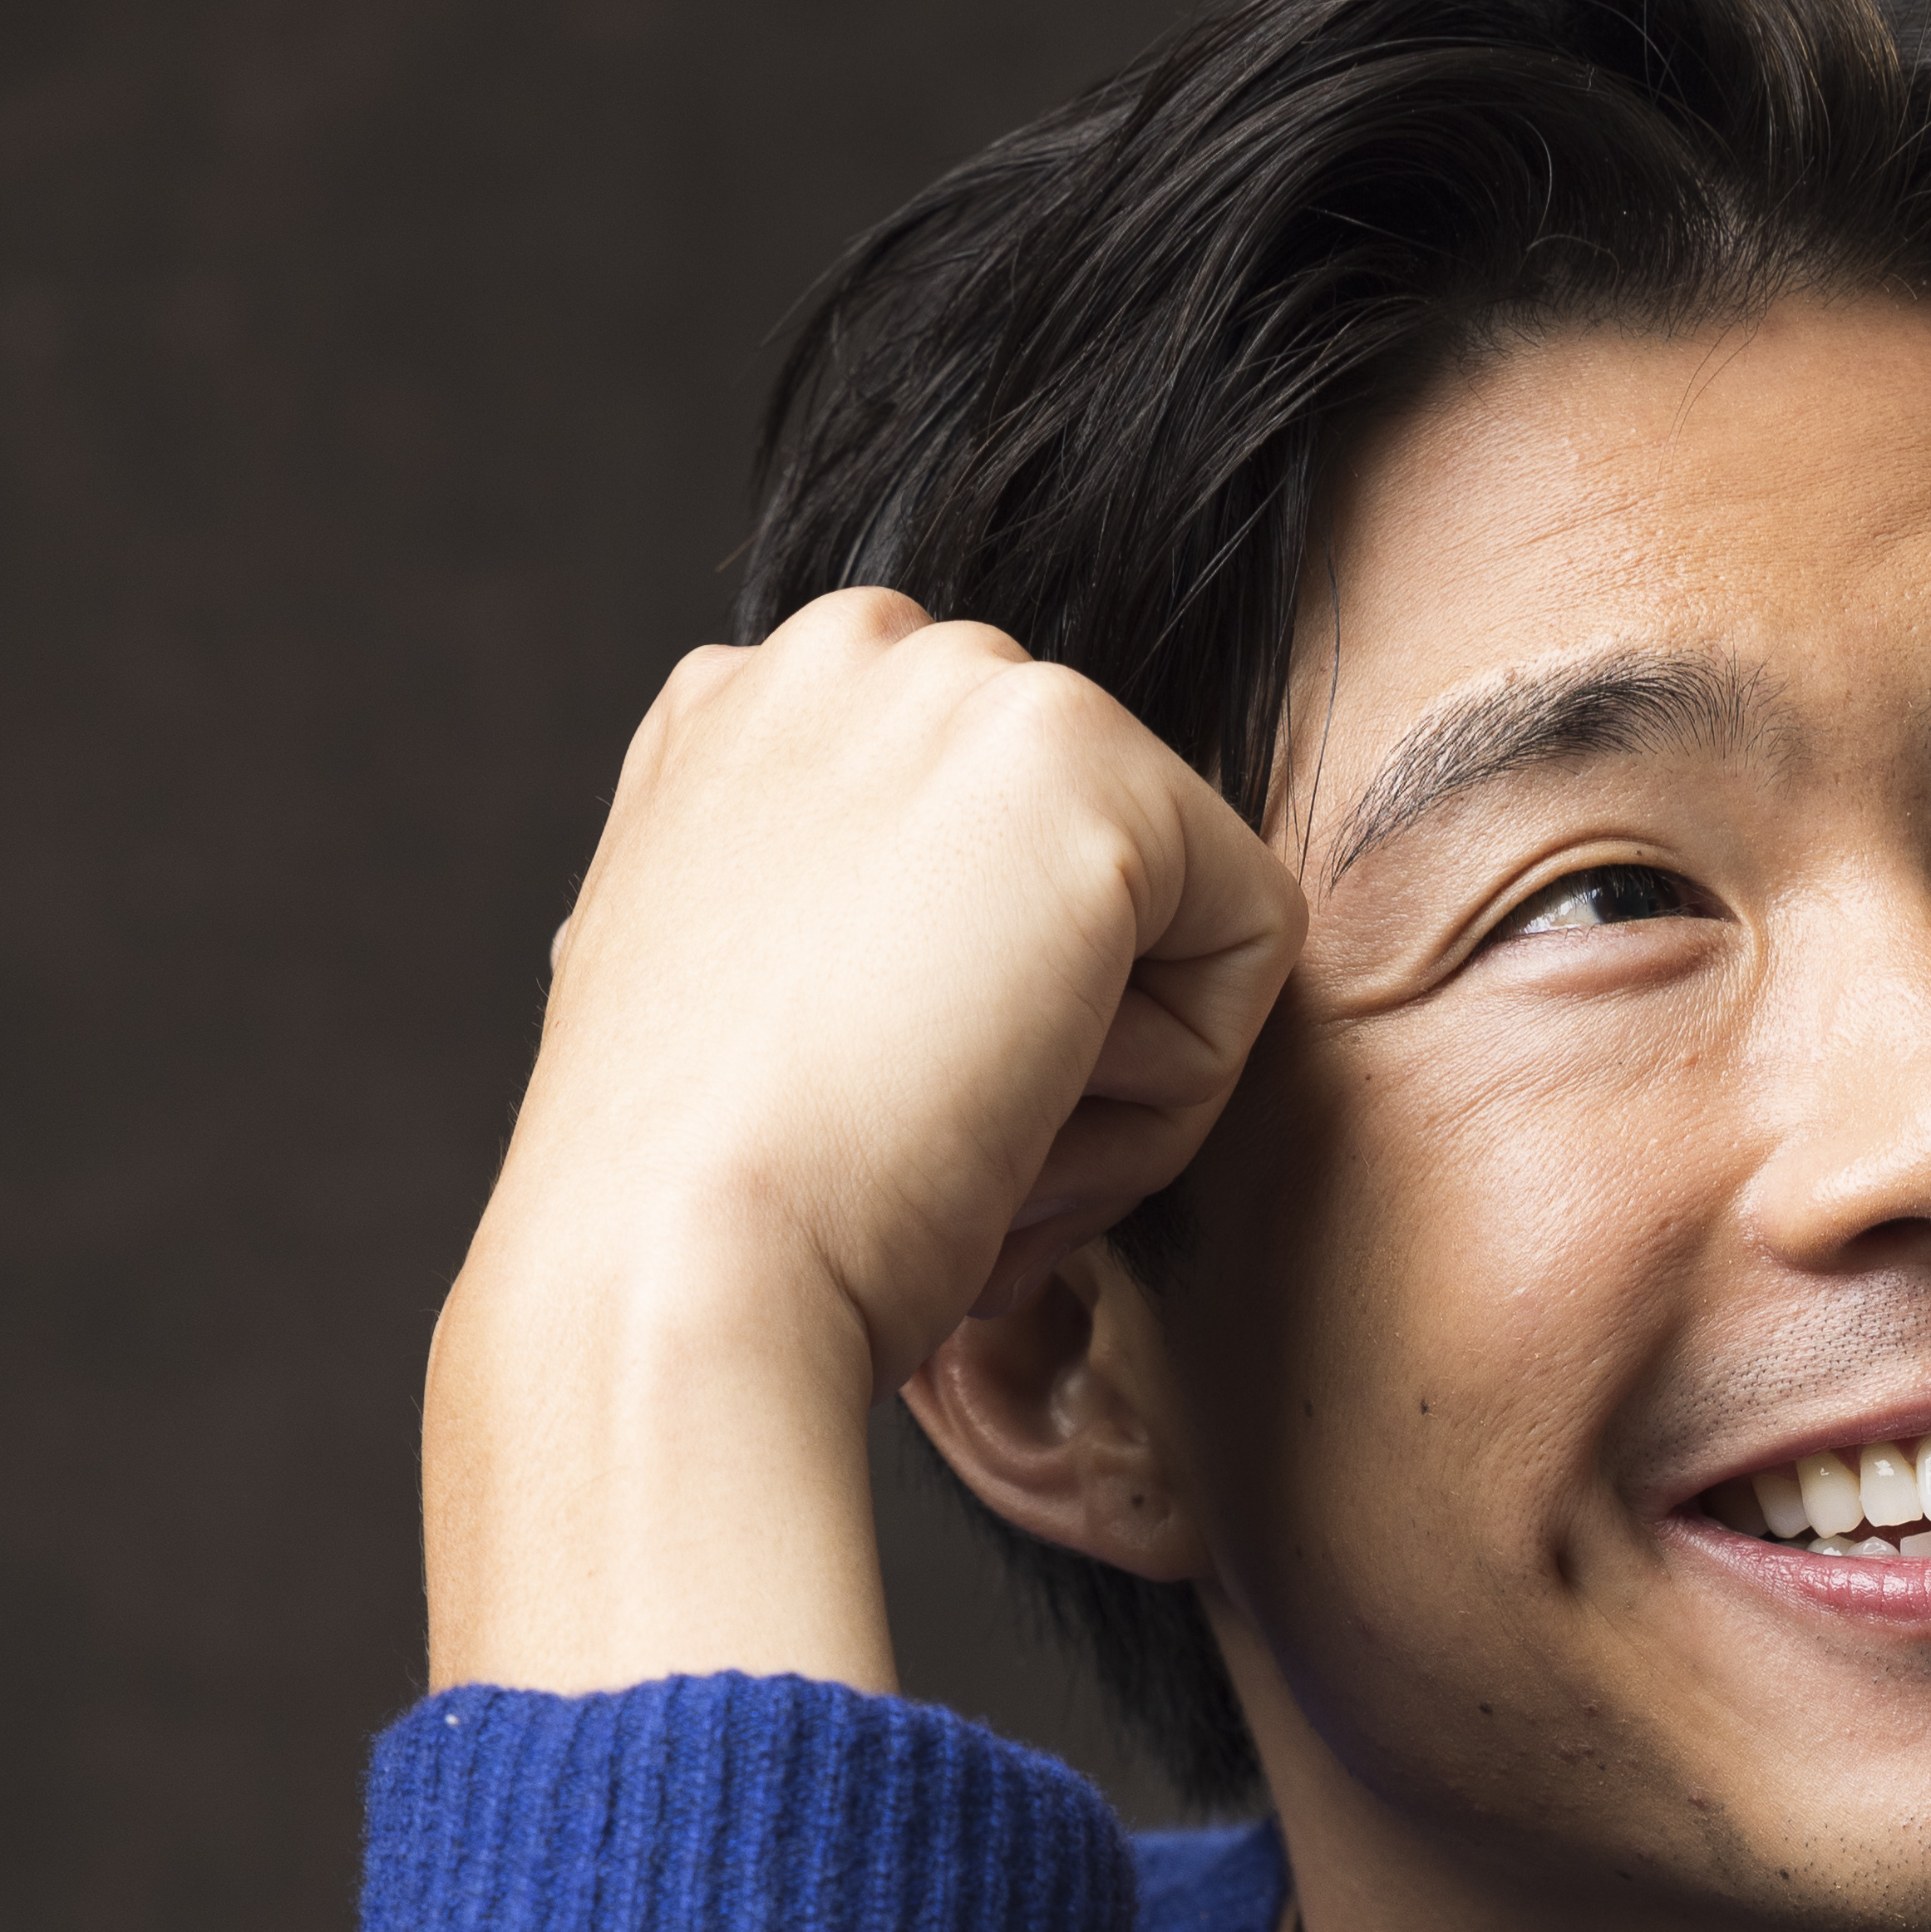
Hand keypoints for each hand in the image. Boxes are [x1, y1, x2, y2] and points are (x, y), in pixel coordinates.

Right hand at [425, 589, 1303, 1693]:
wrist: (676, 1275)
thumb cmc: (702, 1220)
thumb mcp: (740, 1022)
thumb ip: (836, 938)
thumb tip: (932, 976)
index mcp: (747, 713)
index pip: (991, 851)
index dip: (977, 1023)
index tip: (881, 1122)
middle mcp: (857, 656)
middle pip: (1095, 871)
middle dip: (1060, 1045)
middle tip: (938, 1161)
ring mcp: (968, 688)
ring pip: (1181, 911)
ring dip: (1115, 1086)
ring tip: (964, 1154)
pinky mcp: (1084, 763)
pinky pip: (1254, 938)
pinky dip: (1184, 1086)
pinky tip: (1029, 1129)